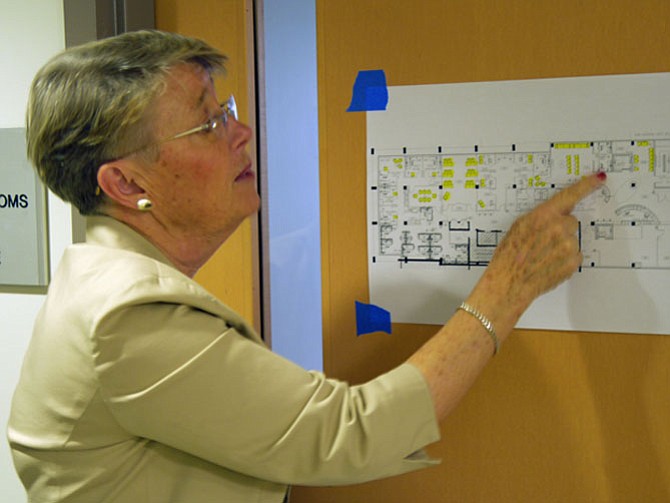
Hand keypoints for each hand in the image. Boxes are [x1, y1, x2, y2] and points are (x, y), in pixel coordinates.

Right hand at [469, 173, 605, 332]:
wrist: (509, 282)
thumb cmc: (509, 255)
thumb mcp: (519, 227)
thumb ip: (540, 218)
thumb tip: (555, 215)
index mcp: (543, 215)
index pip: (569, 196)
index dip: (586, 185)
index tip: (599, 178)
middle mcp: (559, 228)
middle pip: (571, 221)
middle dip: (560, 229)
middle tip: (542, 242)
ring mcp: (568, 245)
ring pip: (572, 240)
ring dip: (561, 247)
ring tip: (542, 257)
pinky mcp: (573, 262)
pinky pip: (574, 255)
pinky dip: (564, 260)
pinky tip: (548, 264)